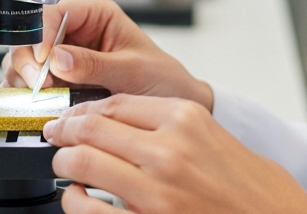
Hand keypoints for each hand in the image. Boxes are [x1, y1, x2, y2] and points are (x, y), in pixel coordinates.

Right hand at [0, 0, 212, 108]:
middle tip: (38, 85)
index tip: (43, 61)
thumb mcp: (132, 70)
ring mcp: (63, 56)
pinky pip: (31, 83)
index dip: (40, 35)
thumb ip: (94, 64)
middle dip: (28, 61)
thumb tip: (58, 59)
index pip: (52, 13)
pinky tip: (41, 104)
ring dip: (25, 79)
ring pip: (25, 60)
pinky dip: (29, 95)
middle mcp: (74, 31)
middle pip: (30, 36)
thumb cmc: (162, 79)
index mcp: (94, 14)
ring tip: (42, 97)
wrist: (173, 104)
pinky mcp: (58, 81)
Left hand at [44, 94, 306, 213]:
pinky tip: (78, 200)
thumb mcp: (212, 136)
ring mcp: (157, 191)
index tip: (70, 117)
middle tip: (56, 137)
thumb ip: (167, 123)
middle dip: (65, 133)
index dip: (83, 110)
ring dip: (65, 165)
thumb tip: (112, 120)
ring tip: (65, 168)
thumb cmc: (250, 186)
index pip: (115, 103)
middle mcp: (169, 150)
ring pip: (84, 165)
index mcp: (185, 119)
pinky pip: (91, 211)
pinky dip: (75, 203)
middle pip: (92, 129)